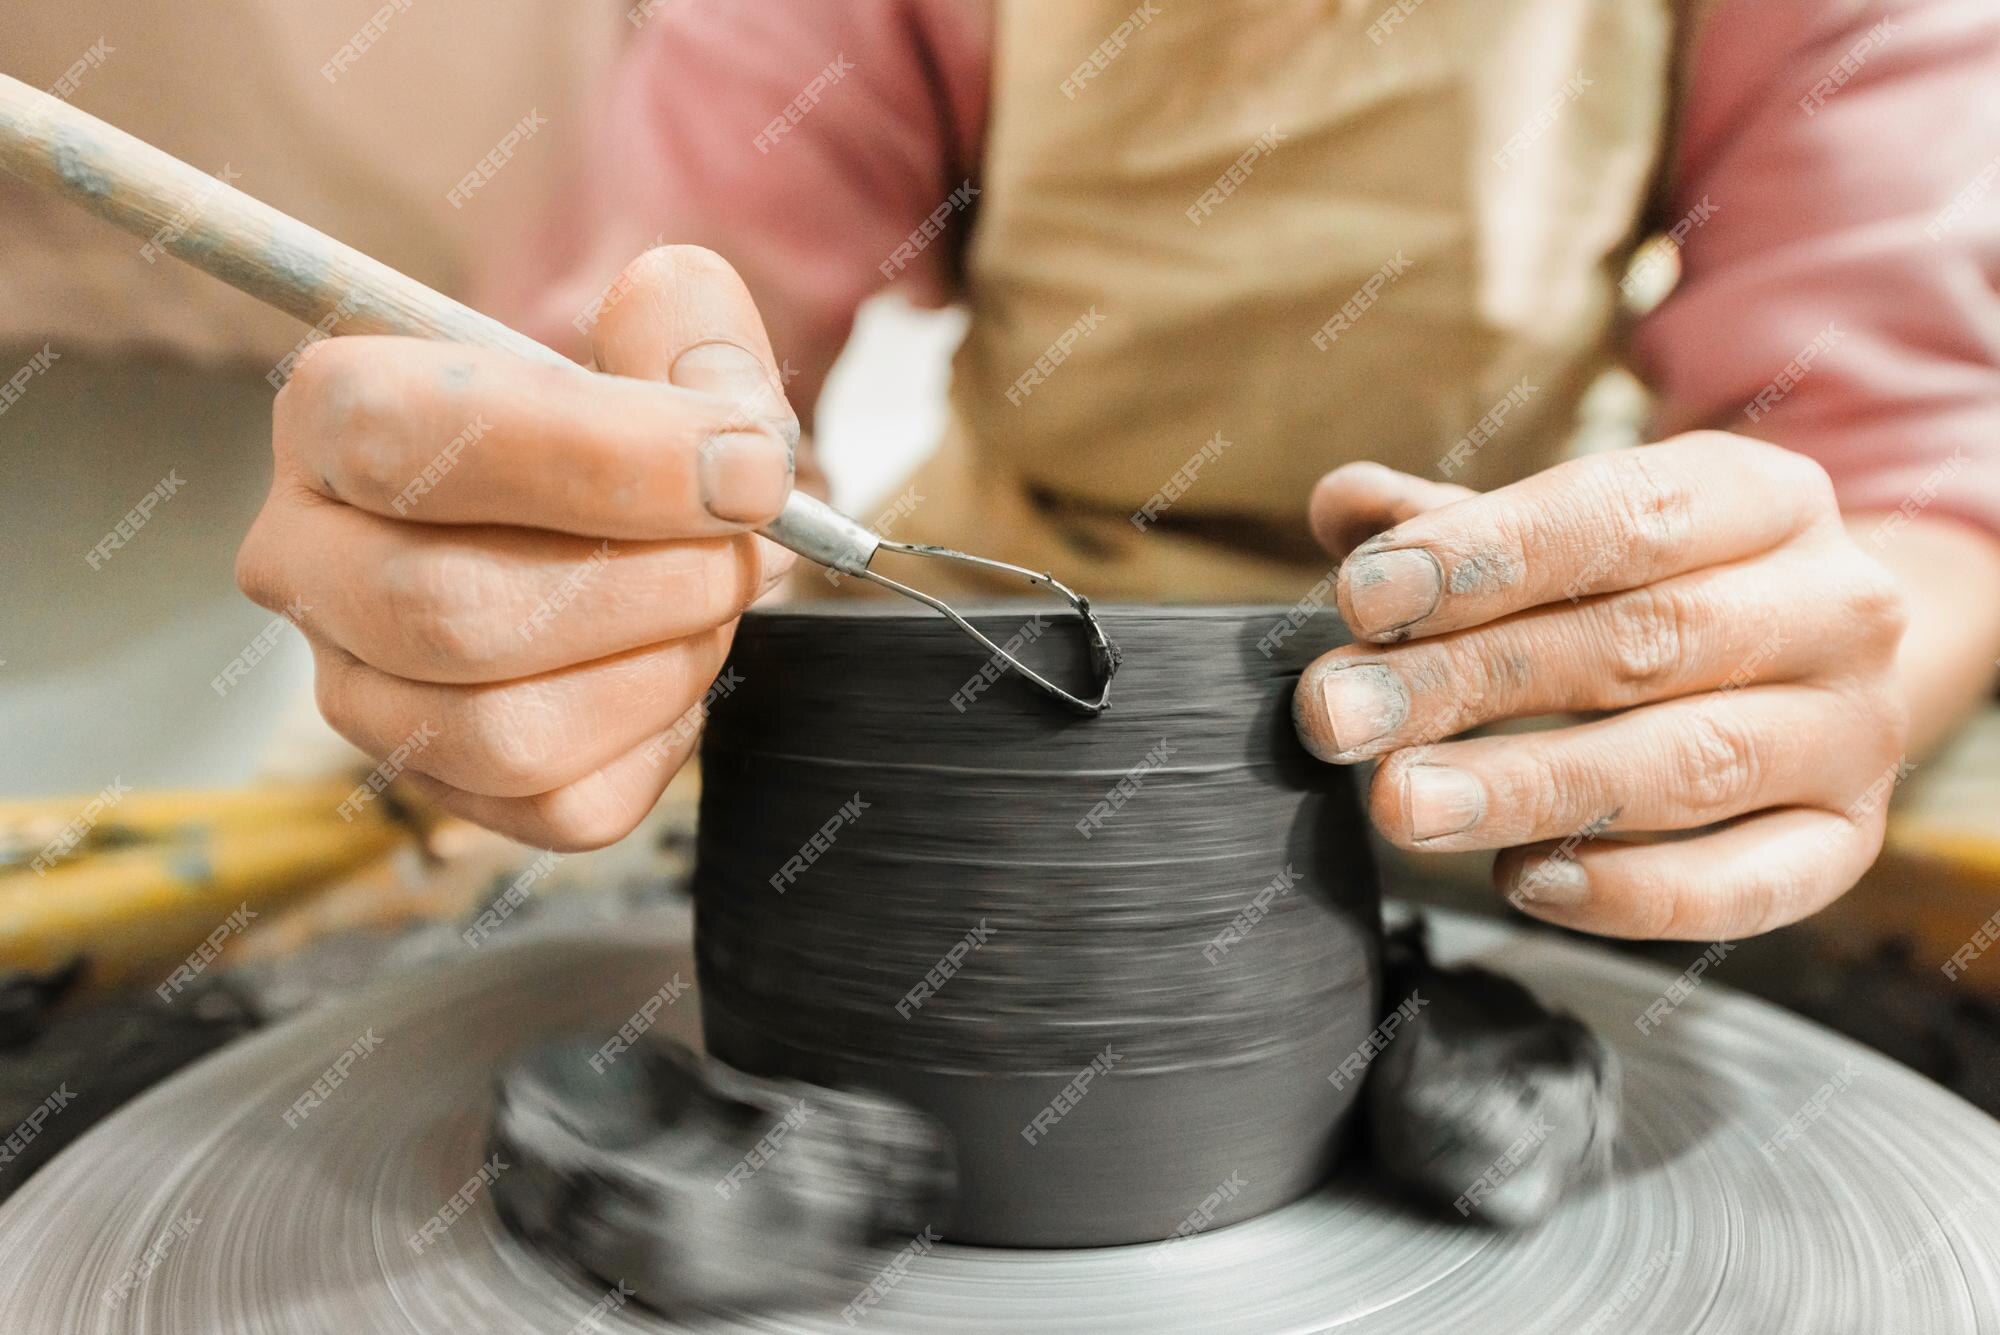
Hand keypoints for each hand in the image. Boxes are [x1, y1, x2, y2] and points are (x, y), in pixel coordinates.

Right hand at [236, 247, 797, 848]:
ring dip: (662, 667)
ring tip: (713, 603)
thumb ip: (692, 328)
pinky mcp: (442, 789)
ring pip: (504, 732)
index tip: (748, 470)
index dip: (604, 461)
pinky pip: (564, 806)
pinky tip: (674, 665)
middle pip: (452, 613)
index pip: (410, 440)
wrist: (644, 515)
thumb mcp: (666, 335)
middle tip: (746, 549)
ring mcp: (360, 692)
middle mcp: (307, 562)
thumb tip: (724, 422)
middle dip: (650, 586)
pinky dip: (661, 738)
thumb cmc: (639, 421)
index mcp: (332, 417)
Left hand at [1293, 434, 1910, 938]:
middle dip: (1467, 682)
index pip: (1624, 515)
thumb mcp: (1566, 531)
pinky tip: (1522, 880)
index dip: (1484, 557)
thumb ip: (1451, 522)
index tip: (1362, 597)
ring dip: (1526, 788)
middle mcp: (1834, 605)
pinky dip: (1630, 894)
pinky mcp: (1847, 843)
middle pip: (1641, 643)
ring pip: (1687, 764)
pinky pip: (1745, 886)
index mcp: (1766, 496)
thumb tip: (1342, 505)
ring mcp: (1853, 732)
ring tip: (1400, 803)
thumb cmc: (1657, 587)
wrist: (1813, 664)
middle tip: (1340, 715)